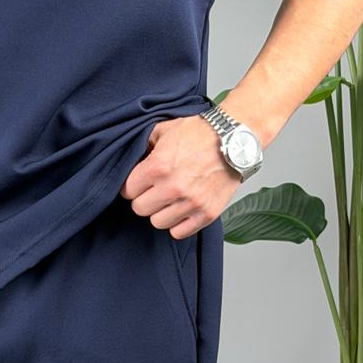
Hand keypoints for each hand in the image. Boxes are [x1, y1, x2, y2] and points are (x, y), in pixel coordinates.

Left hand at [120, 114, 243, 234]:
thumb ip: (144, 146)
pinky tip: (182, 210)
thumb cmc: (200, 133)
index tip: (139, 183)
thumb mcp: (164, 130)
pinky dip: (178, 223)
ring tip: (170, 200)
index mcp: (157, 167)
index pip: (127, 191)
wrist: (235, 140)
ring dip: (161, 212)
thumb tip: (131, 160)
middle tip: (154, 191)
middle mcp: (172, 188)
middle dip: (144, 199)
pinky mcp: (207, 214)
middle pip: (139, 209)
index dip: (131, 186)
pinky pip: (179, 232)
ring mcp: (191, 203)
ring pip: (157, 222)